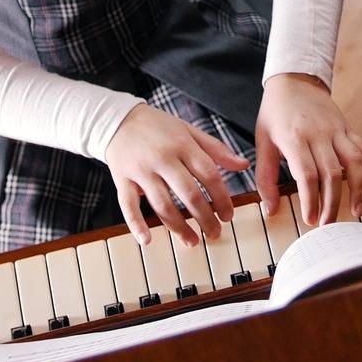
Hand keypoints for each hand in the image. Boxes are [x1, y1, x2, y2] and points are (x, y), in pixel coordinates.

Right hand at [104, 104, 251, 247]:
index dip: (221, 198)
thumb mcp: (189, 130)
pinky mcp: (122, 179)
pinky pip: (128, 205)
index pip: (209, 174)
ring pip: (162, 204)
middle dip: (205, 217)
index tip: (228, 215)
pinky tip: (147, 240)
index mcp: (183, 145)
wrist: (117, 119)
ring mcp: (141, 170)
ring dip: (179, 227)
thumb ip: (216, 149)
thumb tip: (244, 164)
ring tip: (192, 242)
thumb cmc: (158, 126)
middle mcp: (163, 158)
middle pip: (189, 193)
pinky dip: (136, 225)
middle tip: (215, 233)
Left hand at [254, 73, 361, 225]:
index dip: (311, 200)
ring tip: (356, 212)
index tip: (310, 220)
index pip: (307, 174)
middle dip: (333, 203)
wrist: (294, 80)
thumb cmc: (275, 113)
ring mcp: (336, 130)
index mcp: (294, 138)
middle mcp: (318, 134)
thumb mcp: (263, 142)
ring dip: (358, 189)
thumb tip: (270, 210)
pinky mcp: (347, 127)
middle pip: (332, 173)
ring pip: (354, 162)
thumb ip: (265, 177)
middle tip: (328, 224)